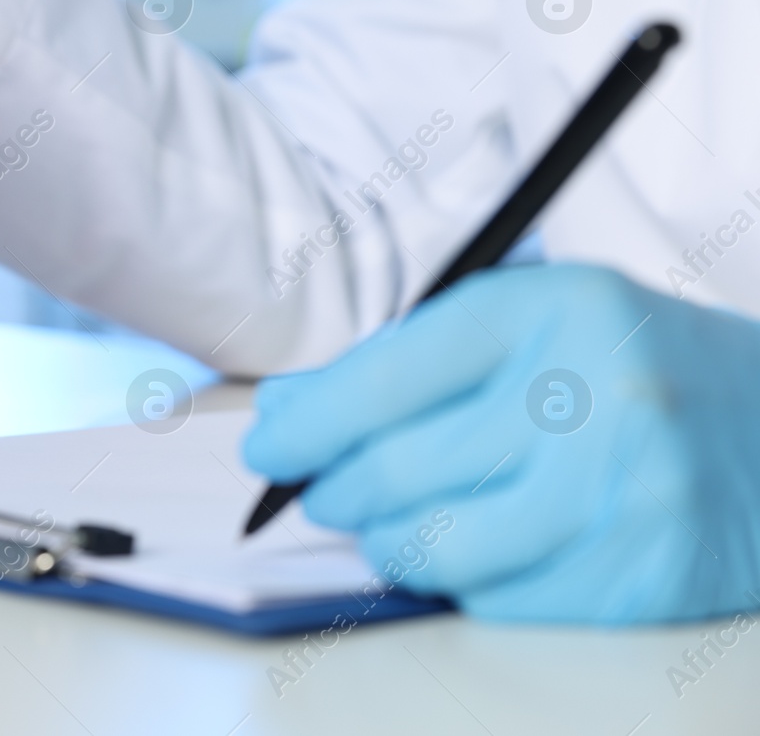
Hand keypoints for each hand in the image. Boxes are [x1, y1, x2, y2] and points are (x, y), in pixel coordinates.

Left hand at [242, 263, 759, 622]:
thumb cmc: (627, 364)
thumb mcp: (527, 321)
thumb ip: (405, 359)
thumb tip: (284, 411)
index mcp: (550, 313)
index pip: (381, 380)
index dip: (304, 424)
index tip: (270, 444)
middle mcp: (590, 401)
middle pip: (393, 471)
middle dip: (330, 488)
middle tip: (320, 488)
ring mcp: (622, 499)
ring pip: (432, 549)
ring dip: (383, 543)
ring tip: (386, 522)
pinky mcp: (643, 579)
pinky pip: (494, 600)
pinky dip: (459, 579)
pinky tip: (475, 546)